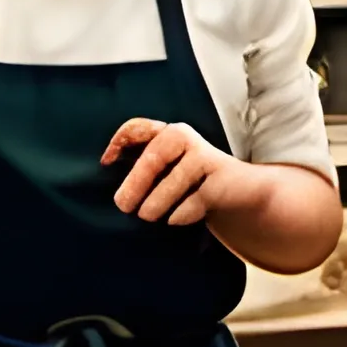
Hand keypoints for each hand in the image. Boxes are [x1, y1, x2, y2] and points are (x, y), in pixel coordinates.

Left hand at [103, 118, 252, 225]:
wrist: (241, 194)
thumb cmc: (194, 186)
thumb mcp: (166, 175)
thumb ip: (144, 174)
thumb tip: (118, 196)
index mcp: (166, 134)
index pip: (137, 128)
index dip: (118, 142)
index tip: (105, 163)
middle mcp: (184, 138)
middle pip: (152, 158)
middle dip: (135, 185)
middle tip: (124, 206)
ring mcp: (203, 155)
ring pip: (171, 184)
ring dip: (155, 206)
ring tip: (149, 216)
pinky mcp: (220, 177)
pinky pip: (192, 201)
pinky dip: (180, 215)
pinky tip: (178, 218)